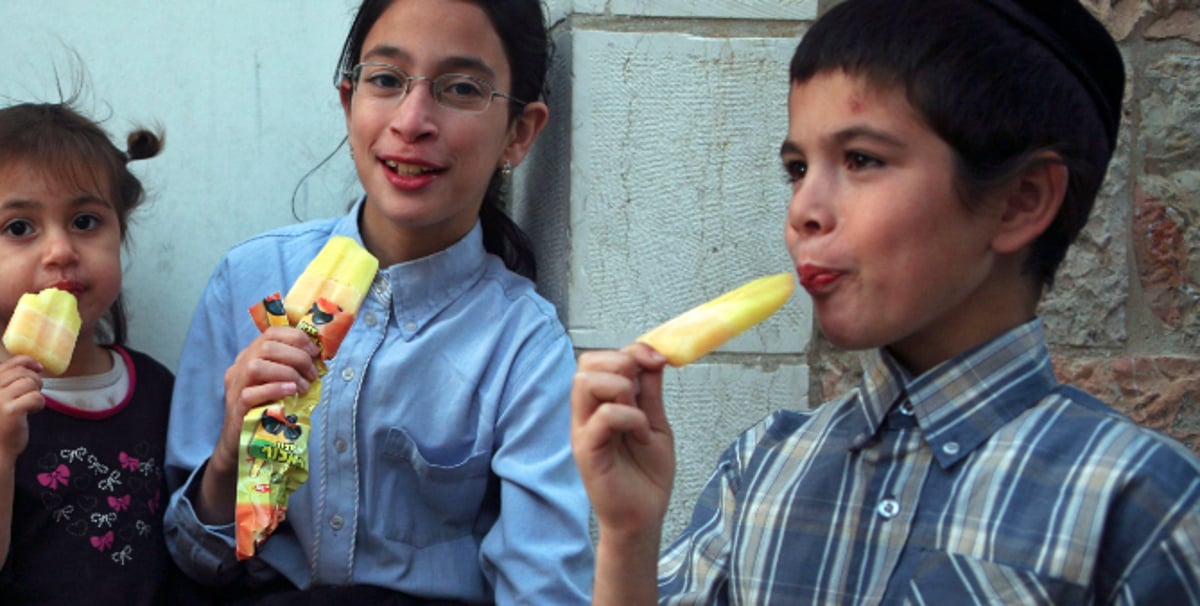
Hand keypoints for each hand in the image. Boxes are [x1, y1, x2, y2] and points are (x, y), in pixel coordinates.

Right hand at [0, 356, 45, 462]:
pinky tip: (31, 411)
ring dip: (36, 393)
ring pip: (30, 383)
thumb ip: (9, 380)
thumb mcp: (1, 396)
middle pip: (23, 372)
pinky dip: (39, 404)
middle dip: (34, 381)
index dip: (28, 362)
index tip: (38, 367)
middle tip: (32, 393)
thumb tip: (33, 363)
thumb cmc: (0, 423)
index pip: (11, 363)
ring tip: (29, 404)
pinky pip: (36, 397)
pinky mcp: (11, 411)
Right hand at [212, 326, 318, 475]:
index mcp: (251, 356)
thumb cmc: (266, 408)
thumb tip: (320, 359)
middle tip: (313, 373)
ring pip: (256, 367)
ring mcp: (235, 387)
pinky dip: (275, 389)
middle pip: (266, 347)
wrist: (242, 439)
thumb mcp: (280, 382)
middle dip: (297, 356)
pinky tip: (291, 392)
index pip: (270, 333)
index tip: (315, 351)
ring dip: (287, 373)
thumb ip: (292, 368)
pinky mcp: (236, 407)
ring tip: (304, 386)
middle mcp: (240, 367)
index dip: (296, 338)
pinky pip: (251, 393)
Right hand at [571, 343, 674, 540]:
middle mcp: (586, 413)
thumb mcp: (656, 423)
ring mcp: (584, 430)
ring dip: (621, 388)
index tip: (658, 360)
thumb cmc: (646, 474)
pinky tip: (642, 434)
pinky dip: (629, 417)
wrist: (644, 515)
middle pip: (586, 363)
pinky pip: (603, 416)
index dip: (631, 350)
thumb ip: (650, 393)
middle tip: (642, 390)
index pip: (600, 359)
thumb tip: (653, 358)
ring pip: (585, 382)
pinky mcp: (587, 451)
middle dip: (621, 363)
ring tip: (640, 414)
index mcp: (601, 403)